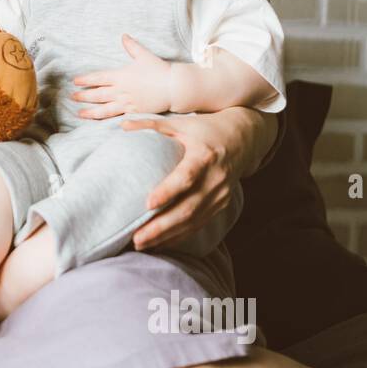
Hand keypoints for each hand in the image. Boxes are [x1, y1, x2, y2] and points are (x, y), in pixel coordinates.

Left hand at [72, 35, 172, 117]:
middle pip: (98, 94)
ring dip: (91, 111)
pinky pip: (116, 115)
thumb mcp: (144, 55)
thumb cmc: (159, 70)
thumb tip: (124, 36)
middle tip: (73, 97)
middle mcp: (121, 90)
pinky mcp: (133, 111)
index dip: (86, 80)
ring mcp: (126, 102)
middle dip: (84, 96)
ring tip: (80, 113)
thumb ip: (132, 46)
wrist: (173, 87)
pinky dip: (106, 119)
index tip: (75, 81)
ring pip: (104, 108)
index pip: (98, 78)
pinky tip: (98, 121)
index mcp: (121, 76)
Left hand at [122, 112, 238, 250]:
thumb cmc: (206, 130)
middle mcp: (215, 179)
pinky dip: (179, 236)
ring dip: (167, 236)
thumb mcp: (182, 124)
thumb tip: (124, 125)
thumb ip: (153, 125)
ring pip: (193, 221)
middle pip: (188, 208)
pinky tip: (159, 243)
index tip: (147, 204)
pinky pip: (199, 224)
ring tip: (141, 244)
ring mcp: (220, 195)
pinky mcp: (221, 205)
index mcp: (205, 156)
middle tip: (136, 238)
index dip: (168, 192)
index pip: (186, 177)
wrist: (242, 139)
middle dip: (161, 226)